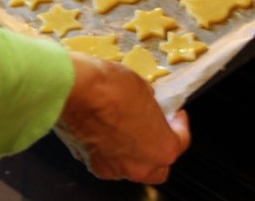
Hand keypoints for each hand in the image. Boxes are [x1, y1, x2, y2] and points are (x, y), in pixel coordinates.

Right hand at [54, 52, 190, 183]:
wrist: (74, 89)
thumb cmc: (112, 87)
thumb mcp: (143, 88)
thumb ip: (149, 106)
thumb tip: (144, 107)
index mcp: (161, 149)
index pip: (180, 142)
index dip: (179, 125)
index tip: (175, 114)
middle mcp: (138, 166)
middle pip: (157, 167)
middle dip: (157, 150)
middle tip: (154, 128)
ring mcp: (111, 168)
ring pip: (129, 166)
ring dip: (131, 152)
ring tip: (126, 128)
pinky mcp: (87, 162)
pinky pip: (105, 160)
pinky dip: (107, 149)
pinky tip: (104, 129)